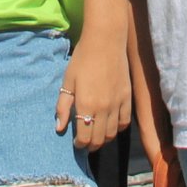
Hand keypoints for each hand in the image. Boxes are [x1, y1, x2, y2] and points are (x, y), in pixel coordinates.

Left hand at [55, 31, 130, 151]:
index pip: (85, 138)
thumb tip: (59, 128)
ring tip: (97, 134)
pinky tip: (111, 124)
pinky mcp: (127, 98)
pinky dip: (118, 128)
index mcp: (86, 105)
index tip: (76, 142)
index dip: (80, 144)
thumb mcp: (68, 81)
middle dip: (91, 145)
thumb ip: (62, 106)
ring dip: (103, 138)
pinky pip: (124, 122)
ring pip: (112, 133)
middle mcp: (103, 109)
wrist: (105, 41)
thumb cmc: (82, 59)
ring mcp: (117, 104)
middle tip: (86, 142)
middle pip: (99, 139)